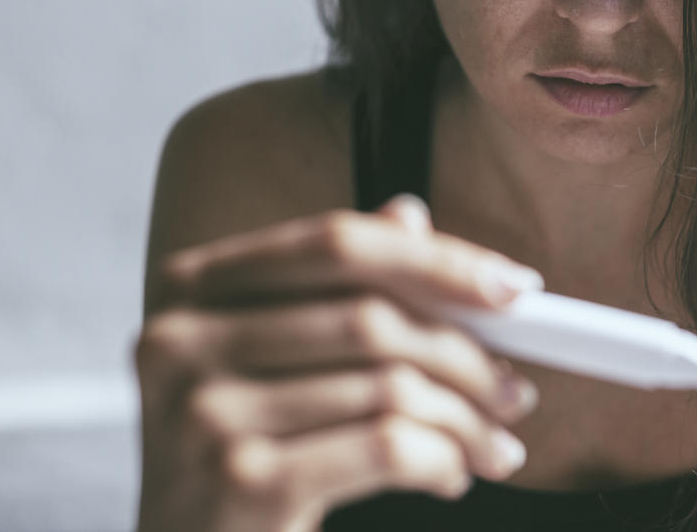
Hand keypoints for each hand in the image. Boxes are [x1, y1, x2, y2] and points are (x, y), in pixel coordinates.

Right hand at [133, 196, 543, 531]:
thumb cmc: (239, 459)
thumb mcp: (275, 364)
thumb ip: (336, 287)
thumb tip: (410, 213)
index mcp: (192, 289)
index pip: (337, 242)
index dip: (436, 258)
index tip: (513, 288)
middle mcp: (182, 340)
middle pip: (371, 317)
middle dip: (467, 355)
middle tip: (514, 392)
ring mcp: (205, 413)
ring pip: (390, 386)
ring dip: (466, 419)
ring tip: (494, 445)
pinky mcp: (241, 481)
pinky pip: (387, 447)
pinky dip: (441, 459)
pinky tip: (451, 477)